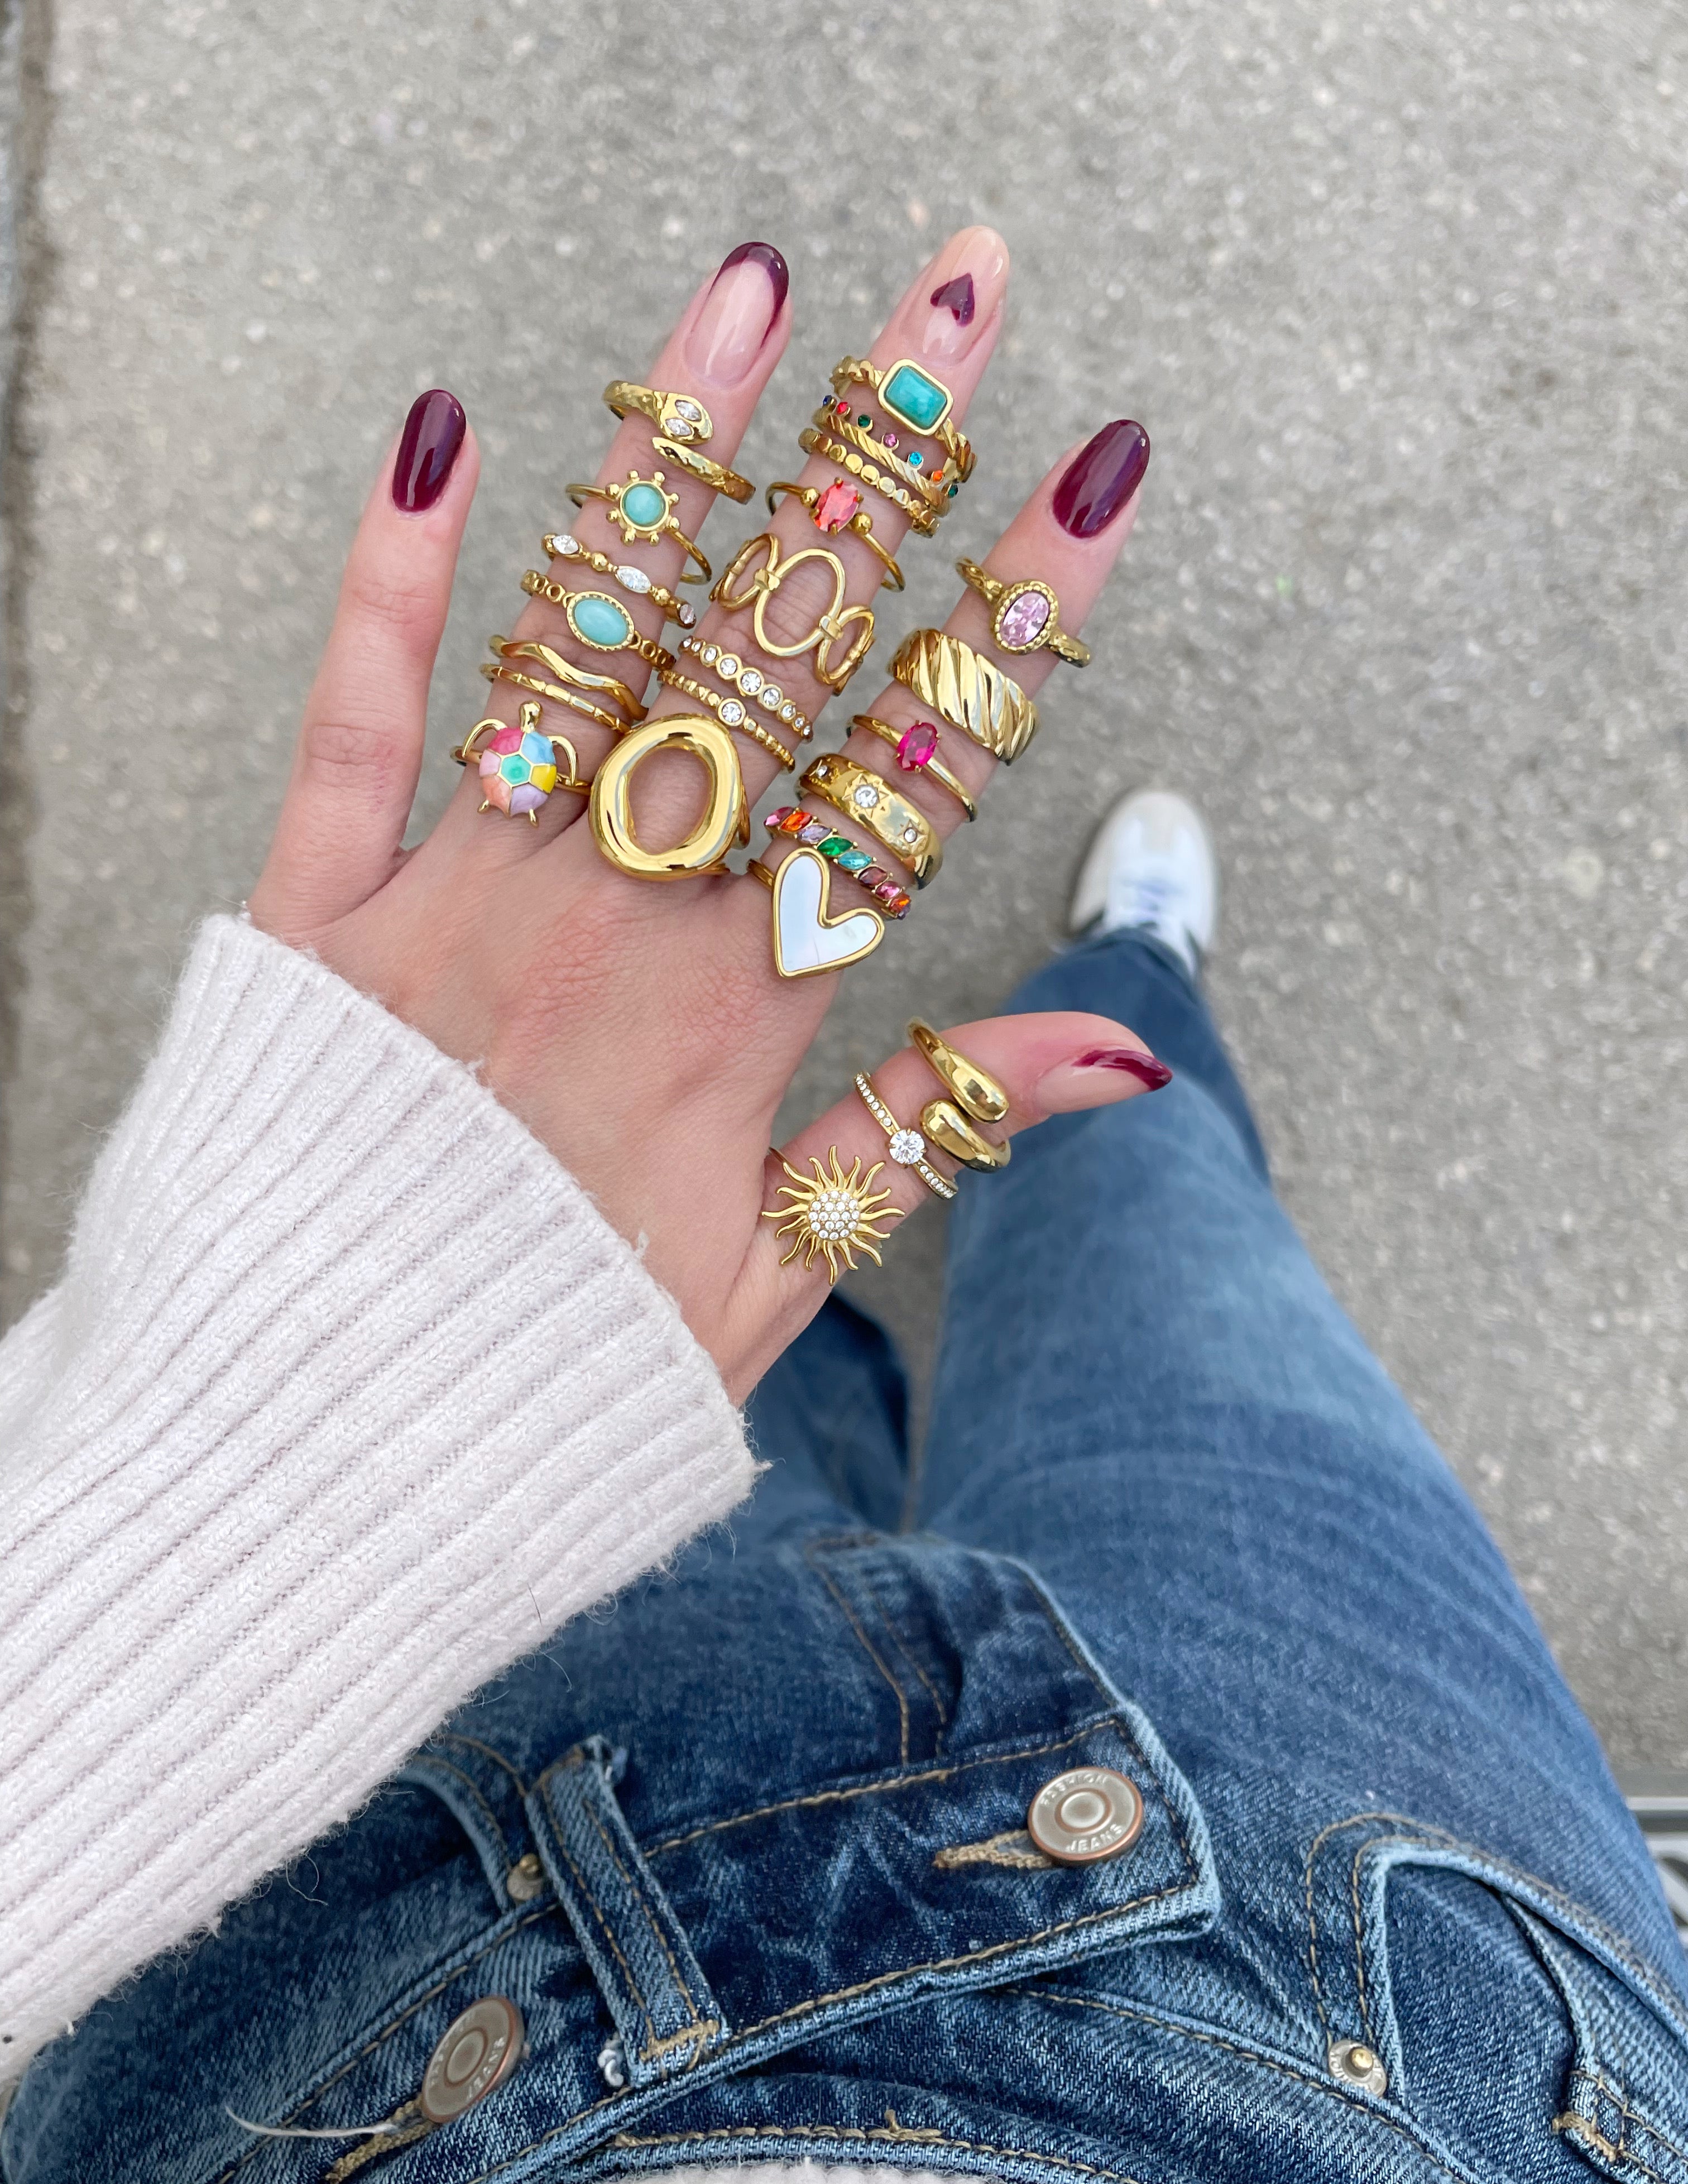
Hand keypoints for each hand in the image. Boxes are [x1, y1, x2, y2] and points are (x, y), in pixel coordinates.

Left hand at [248, 229, 1160, 1401]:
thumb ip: (936, 1140)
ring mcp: (456, 904)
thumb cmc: (555, 1377)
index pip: (911, 779)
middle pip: (771, 662)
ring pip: (587, 643)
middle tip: (954, 302)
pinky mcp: (311, 912)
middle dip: (876, 469)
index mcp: (735, 1021)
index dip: (1012, 622)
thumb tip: (1121, 1058)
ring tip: (747, 300)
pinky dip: (392, 580)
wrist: (315, 1455)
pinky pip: (355, 720)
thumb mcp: (779, 1286)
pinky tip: (440, 438)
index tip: (1093, 479)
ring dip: (677, 463)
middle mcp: (609, 928)